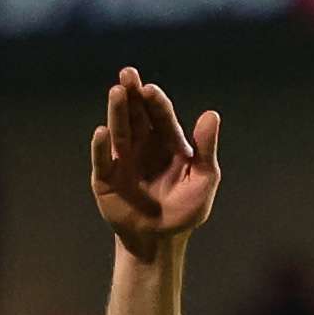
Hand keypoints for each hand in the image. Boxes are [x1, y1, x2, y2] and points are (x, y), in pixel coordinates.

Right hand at [90, 67, 221, 256]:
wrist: (160, 240)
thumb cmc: (186, 210)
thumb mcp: (204, 180)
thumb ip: (206, 149)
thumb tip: (212, 114)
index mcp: (168, 142)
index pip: (162, 116)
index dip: (156, 102)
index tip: (150, 89)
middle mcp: (143, 145)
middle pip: (137, 115)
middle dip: (132, 95)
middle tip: (128, 74)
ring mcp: (123, 159)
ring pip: (119, 130)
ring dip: (117, 111)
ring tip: (117, 91)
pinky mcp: (105, 177)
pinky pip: (102, 159)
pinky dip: (101, 146)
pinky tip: (101, 132)